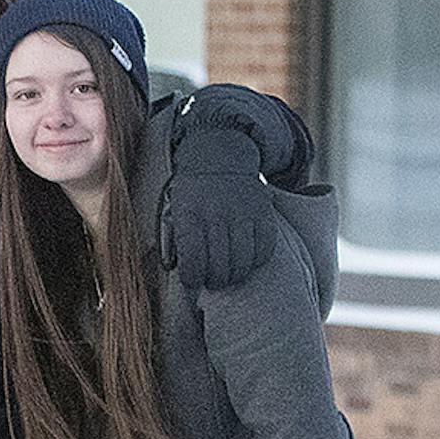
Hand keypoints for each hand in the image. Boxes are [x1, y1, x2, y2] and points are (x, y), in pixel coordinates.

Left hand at [162, 127, 273, 290]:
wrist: (220, 156)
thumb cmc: (193, 191)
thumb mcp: (175, 209)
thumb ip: (178, 239)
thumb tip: (185, 273)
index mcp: (190, 215)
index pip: (194, 262)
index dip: (193, 279)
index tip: (193, 282)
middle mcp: (217, 216)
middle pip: (220, 267)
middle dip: (214, 281)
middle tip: (211, 280)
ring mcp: (243, 215)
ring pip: (242, 263)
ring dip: (234, 276)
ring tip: (228, 274)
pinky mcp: (263, 214)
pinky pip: (264, 250)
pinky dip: (255, 262)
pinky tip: (246, 260)